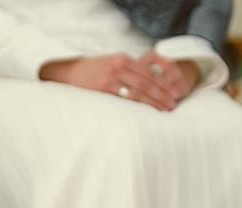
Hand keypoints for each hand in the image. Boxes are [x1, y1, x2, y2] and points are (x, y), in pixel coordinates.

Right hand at [39, 52, 199, 110]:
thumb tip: (146, 83)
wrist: (67, 74)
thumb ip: (127, 71)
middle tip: (173, 105)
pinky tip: (146, 113)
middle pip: (148, 81)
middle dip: (163, 94)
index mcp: (123, 59)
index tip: (173, 93)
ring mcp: (111, 77)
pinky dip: (138, 107)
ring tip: (164, 110)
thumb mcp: (110, 65)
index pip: (149, 72)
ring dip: (154, 102)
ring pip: (139, 91)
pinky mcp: (103, 89)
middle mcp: (119, 66)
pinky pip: (124, 100)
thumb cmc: (90, 74)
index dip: (163, 83)